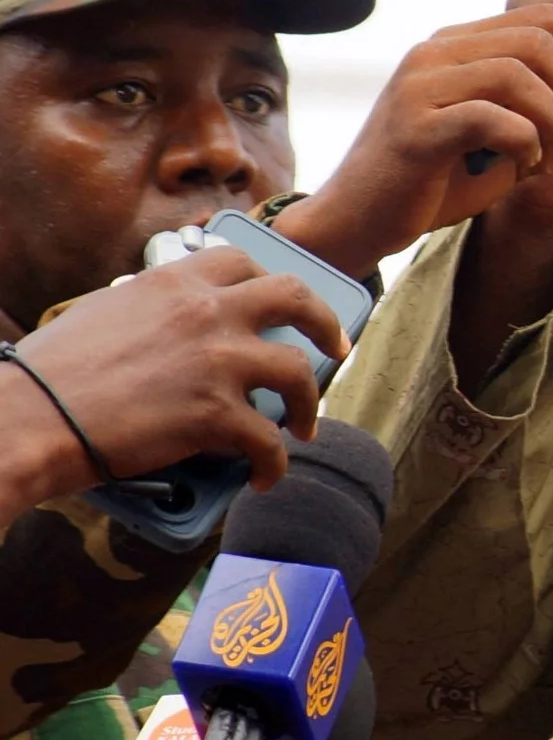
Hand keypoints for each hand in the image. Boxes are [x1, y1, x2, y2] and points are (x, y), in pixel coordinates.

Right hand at [7, 251, 346, 499]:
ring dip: (310, 403)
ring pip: (298, 372)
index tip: (284, 304)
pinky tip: (266, 477)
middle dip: (325, 323)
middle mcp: (207, 311)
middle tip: (335, 348)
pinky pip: (269, 441)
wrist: (28, 419)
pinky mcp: (216, 414)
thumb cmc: (50, 374)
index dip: (271, 281)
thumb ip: (149, 308)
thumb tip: (163, 318)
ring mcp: (218, 360)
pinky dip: (275, 463)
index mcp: (175, 281)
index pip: (242, 262)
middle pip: (296, 298)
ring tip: (305, 426)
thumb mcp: (105, 313)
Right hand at [274, 6, 552, 279]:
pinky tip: (525, 166)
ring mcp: (422, 83)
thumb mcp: (523, 156)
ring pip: (521, 74)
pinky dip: (526, 142)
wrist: (361, 222)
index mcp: (463, 43)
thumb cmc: (437, 183)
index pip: (548, 16)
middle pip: (542, 38)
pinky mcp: (415, 124)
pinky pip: (493, 116)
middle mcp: (439, 50)